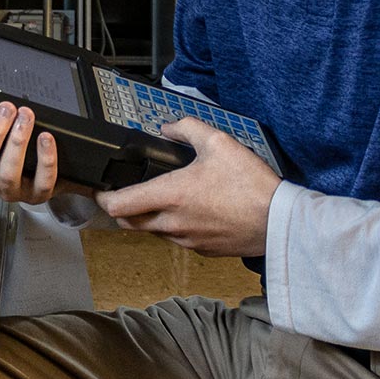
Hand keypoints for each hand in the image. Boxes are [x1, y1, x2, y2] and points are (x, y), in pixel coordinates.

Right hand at [0, 102, 58, 203]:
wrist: (50, 172)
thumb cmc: (14, 148)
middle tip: (6, 110)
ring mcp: (11, 191)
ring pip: (8, 174)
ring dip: (17, 142)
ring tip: (25, 117)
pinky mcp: (36, 195)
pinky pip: (41, 181)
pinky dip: (45, 158)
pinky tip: (45, 138)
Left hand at [95, 118, 282, 257]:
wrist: (279, 222)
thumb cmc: (250, 185)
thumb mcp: (219, 142)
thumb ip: (187, 129)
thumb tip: (169, 127)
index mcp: (170, 196)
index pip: (118, 205)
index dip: (102, 197)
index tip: (100, 189)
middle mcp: (172, 223)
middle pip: (129, 223)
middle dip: (122, 209)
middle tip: (126, 193)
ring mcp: (186, 240)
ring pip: (153, 233)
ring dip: (149, 219)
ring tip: (163, 199)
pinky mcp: (202, 250)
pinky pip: (177, 240)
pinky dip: (174, 228)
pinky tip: (190, 212)